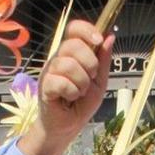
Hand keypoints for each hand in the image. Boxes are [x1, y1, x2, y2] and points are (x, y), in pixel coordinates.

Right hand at [19, 20, 113, 154]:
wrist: (69, 125)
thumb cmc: (81, 103)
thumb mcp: (99, 81)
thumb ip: (103, 60)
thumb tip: (110, 36)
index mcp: (72, 53)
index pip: (74, 29)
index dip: (86, 29)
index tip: (98, 40)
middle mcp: (58, 58)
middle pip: (72, 44)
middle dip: (89, 62)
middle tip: (90, 78)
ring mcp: (49, 71)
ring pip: (67, 64)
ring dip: (82, 82)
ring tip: (80, 92)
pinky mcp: (44, 86)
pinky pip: (60, 81)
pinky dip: (72, 92)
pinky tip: (70, 98)